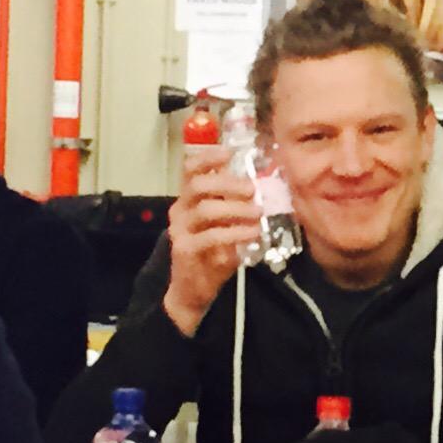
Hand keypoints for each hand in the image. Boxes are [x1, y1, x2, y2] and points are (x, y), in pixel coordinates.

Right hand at [164, 147, 262, 335]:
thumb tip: (263, 187)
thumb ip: (235, 206)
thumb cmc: (213, 252)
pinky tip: (253, 233)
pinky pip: (211, 236)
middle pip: (198, 185)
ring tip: (259, 214)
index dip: (208, 158)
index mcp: (189, 199)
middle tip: (253, 191)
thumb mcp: (225, 224)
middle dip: (228, 184)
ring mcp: (180, 230)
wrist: (194, 289)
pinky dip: (235, 233)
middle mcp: (180, 210)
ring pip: (206, 210)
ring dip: (236, 209)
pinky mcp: (185, 249)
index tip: (229, 153)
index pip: (190, 169)